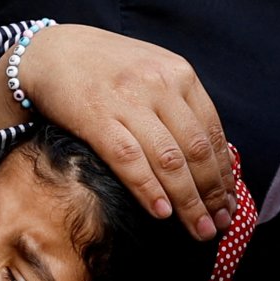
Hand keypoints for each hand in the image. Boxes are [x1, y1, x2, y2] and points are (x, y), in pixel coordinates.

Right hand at [0, 24, 234, 241]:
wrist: (49, 51)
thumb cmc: (100, 67)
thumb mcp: (150, 72)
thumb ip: (176, 104)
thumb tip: (203, 154)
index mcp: (179, 74)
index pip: (213, 132)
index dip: (224, 173)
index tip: (229, 203)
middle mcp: (159, 86)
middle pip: (196, 150)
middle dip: (212, 193)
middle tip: (220, 224)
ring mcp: (128, 102)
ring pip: (169, 160)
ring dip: (188, 200)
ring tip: (198, 229)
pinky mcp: (96, 119)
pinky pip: (129, 161)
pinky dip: (149, 189)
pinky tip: (162, 212)